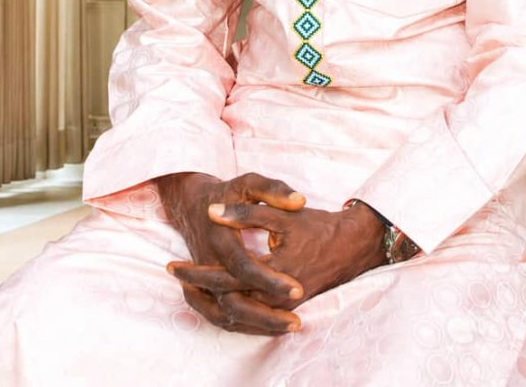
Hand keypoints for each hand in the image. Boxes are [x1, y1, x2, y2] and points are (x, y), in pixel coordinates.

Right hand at [157, 171, 305, 335]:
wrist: (194, 205)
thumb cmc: (227, 193)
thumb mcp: (250, 184)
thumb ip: (274, 191)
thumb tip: (299, 201)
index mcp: (220, 239)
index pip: (244, 268)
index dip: (270, 281)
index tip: (297, 289)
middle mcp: (210, 264)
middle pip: (234, 302)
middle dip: (266, 315)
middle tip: (297, 320)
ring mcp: (204, 280)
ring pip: (228, 315)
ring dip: (258, 325)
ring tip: (291, 326)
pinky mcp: (206, 289)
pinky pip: (223, 316)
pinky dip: (246, 324)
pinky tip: (273, 326)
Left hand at [171, 199, 385, 309]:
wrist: (352, 245)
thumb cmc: (317, 227)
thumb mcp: (282, 214)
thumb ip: (247, 214)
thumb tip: (213, 211)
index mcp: (271, 274)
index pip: (224, 279)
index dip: (196, 272)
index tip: (173, 265)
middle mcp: (276, 297)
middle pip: (227, 300)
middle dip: (198, 287)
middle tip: (173, 272)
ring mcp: (282, 306)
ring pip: (238, 312)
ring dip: (212, 299)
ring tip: (189, 285)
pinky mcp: (286, 307)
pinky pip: (252, 314)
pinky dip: (231, 305)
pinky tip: (218, 292)